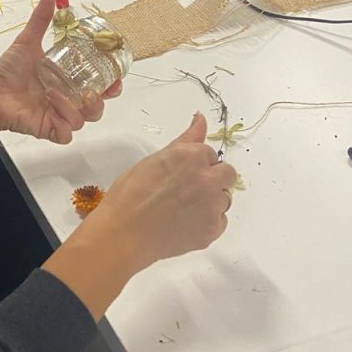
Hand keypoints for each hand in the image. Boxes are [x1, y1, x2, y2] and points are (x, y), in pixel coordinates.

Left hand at [0, 0, 120, 142]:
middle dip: (102, 100)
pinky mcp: (50, 130)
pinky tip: (51, 104)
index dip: (112, 83)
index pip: (100, 86)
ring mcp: (59, 116)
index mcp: (69, 81)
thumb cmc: (10, 69)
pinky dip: (63, 119)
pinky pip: (67, 132)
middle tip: (99, 90)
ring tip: (56, 93)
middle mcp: (68, 100)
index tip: (116, 77)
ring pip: (85, 120)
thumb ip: (41, 19)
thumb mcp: (28, 41)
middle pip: (98, 107)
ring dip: (76, 106)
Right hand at [43, 113, 237, 318]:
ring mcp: (212, 205)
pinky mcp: (213, 229)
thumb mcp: (155, 159)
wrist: (123, 233)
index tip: (181, 174)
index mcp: (191, 156)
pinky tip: (186, 224)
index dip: (196, 164)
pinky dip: (208, 223)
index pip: (209, 154)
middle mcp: (207, 178)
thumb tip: (201, 118)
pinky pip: (221, 221)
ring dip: (211, 202)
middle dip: (212, 179)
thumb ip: (185, 140)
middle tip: (188, 191)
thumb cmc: (129, 195)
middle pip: (227, 174)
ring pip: (225, 199)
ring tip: (183, 210)